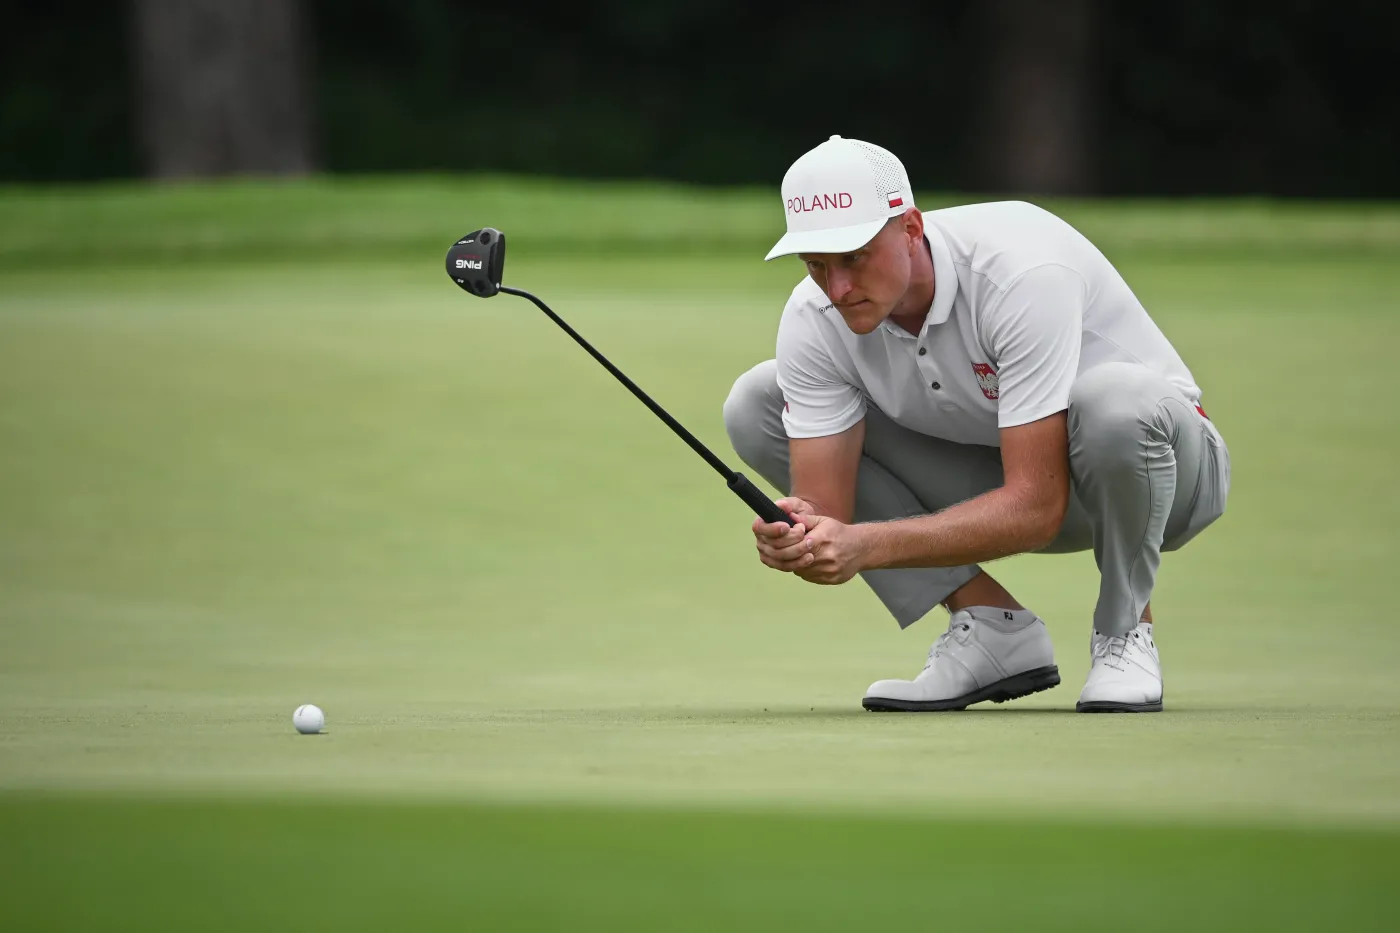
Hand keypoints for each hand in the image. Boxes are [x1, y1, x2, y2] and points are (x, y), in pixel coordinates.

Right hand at [751, 497, 814, 567]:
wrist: (806, 528)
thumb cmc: (798, 514)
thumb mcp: (795, 505)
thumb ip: (789, 504)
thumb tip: (782, 505)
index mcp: (761, 523)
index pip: (760, 528)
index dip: (773, 529)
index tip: (787, 526)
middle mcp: (761, 539)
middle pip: (772, 544)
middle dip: (791, 539)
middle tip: (804, 532)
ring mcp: (766, 553)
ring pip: (779, 557)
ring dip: (796, 551)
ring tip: (810, 544)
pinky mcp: (775, 563)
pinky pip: (784, 567)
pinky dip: (797, 563)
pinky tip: (809, 557)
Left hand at [752, 500, 866, 584]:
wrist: (862, 548)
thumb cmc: (840, 533)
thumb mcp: (823, 521)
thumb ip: (805, 520)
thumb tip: (788, 517)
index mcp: (822, 539)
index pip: (798, 545)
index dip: (790, 545)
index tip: (789, 542)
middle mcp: (826, 556)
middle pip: (798, 560)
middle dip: (791, 556)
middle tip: (789, 551)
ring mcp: (829, 570)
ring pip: (802, 570)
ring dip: (796, 564)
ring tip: (799, 557)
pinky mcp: (831, 579)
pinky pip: (810, 578)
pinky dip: (805, 571)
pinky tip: (808, 564)